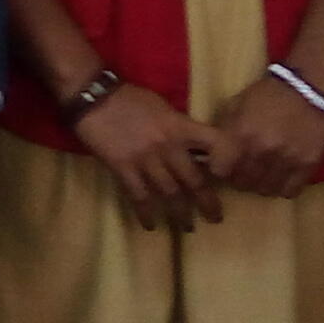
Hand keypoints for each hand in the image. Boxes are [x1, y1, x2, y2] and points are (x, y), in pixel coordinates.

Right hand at [70, 83, 223, 230]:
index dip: (227, 161)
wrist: (95, 95)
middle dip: (207, 202)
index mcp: (180, 126)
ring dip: (180, 213)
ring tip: (187, 227)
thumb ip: (178, 127)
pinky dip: (146, 212)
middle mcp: (168, 145)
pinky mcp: (123, 167)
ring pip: (170, 192)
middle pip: (194, 179)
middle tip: (214, 218)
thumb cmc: (130, 98)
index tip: (228, 178)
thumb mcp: (163, 107)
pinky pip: (139, 195)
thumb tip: (192, 146)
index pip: (215, 143)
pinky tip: (151, 225)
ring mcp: (146, 158)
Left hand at [206, 75, 323, 200]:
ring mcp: (286, 160)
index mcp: (240, 134)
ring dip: (262, 184)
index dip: (221, 168)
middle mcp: (261, 151)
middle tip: (246, 168)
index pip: (219, 170)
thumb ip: (226, 129)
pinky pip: (290, 191)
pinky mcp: (308, 165)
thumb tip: (214, 150)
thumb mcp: (238, 104)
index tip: (225, 164)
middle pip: (242, 183)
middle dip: (240, 177)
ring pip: (266, 190)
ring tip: (265, 173)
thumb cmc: (270, 93)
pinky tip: (283, 176)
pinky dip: (284, 187)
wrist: (311, 86)